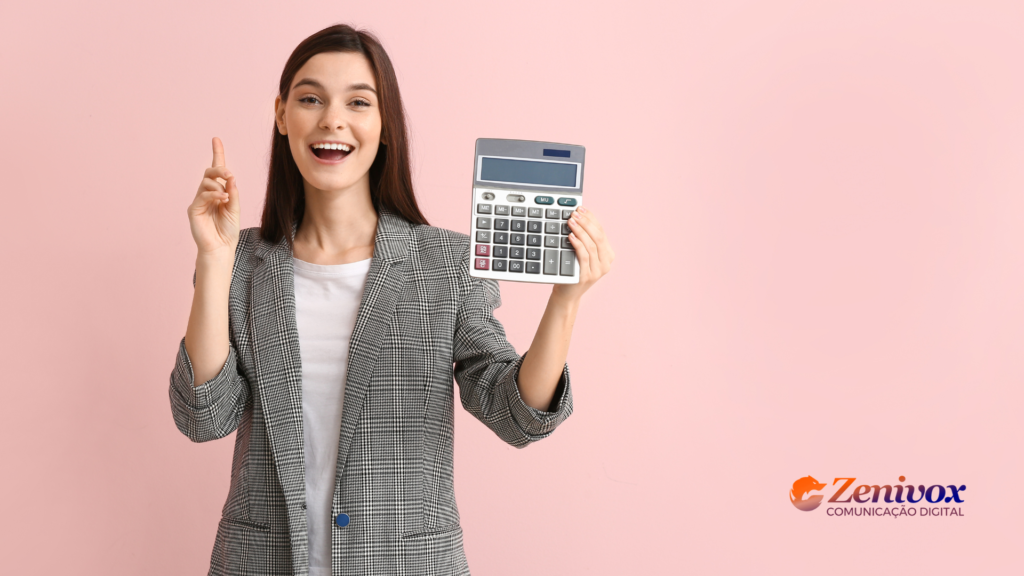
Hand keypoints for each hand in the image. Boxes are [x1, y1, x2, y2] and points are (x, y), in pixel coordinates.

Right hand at [188, 137, 240, 254]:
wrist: (221, 248)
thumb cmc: (228, 230)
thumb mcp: (235, 209)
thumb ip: (233, 193)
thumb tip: (231, 177)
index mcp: (218, 192)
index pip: (217, 171)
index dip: (217, 153)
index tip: (216, 139)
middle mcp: (207, 193)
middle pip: (210, 173)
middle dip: (219, 169)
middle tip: (229, 175)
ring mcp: (199, 200)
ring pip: (206, 182)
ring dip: (218, 185)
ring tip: (227, 196)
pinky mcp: (194, 209)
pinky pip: (203, 195)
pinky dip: (214, 195)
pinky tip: (222, 199)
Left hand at [551, 206, 614, 302]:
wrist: (567, 294)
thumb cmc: (572, 271)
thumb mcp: (582, 253)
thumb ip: (584, 239)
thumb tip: (578, 217)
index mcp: (608, 255)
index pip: (601, 231)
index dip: (591, 218)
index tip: (581, 209)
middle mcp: (606, 263)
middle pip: (598, 237)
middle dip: (586, 223)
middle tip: (574, 214)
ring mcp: (598, 271)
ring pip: (592, 245)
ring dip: (581, 231)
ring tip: (571, 222)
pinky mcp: (587, 276)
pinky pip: (584, 256)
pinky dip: (578, 244)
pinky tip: (570, 237)